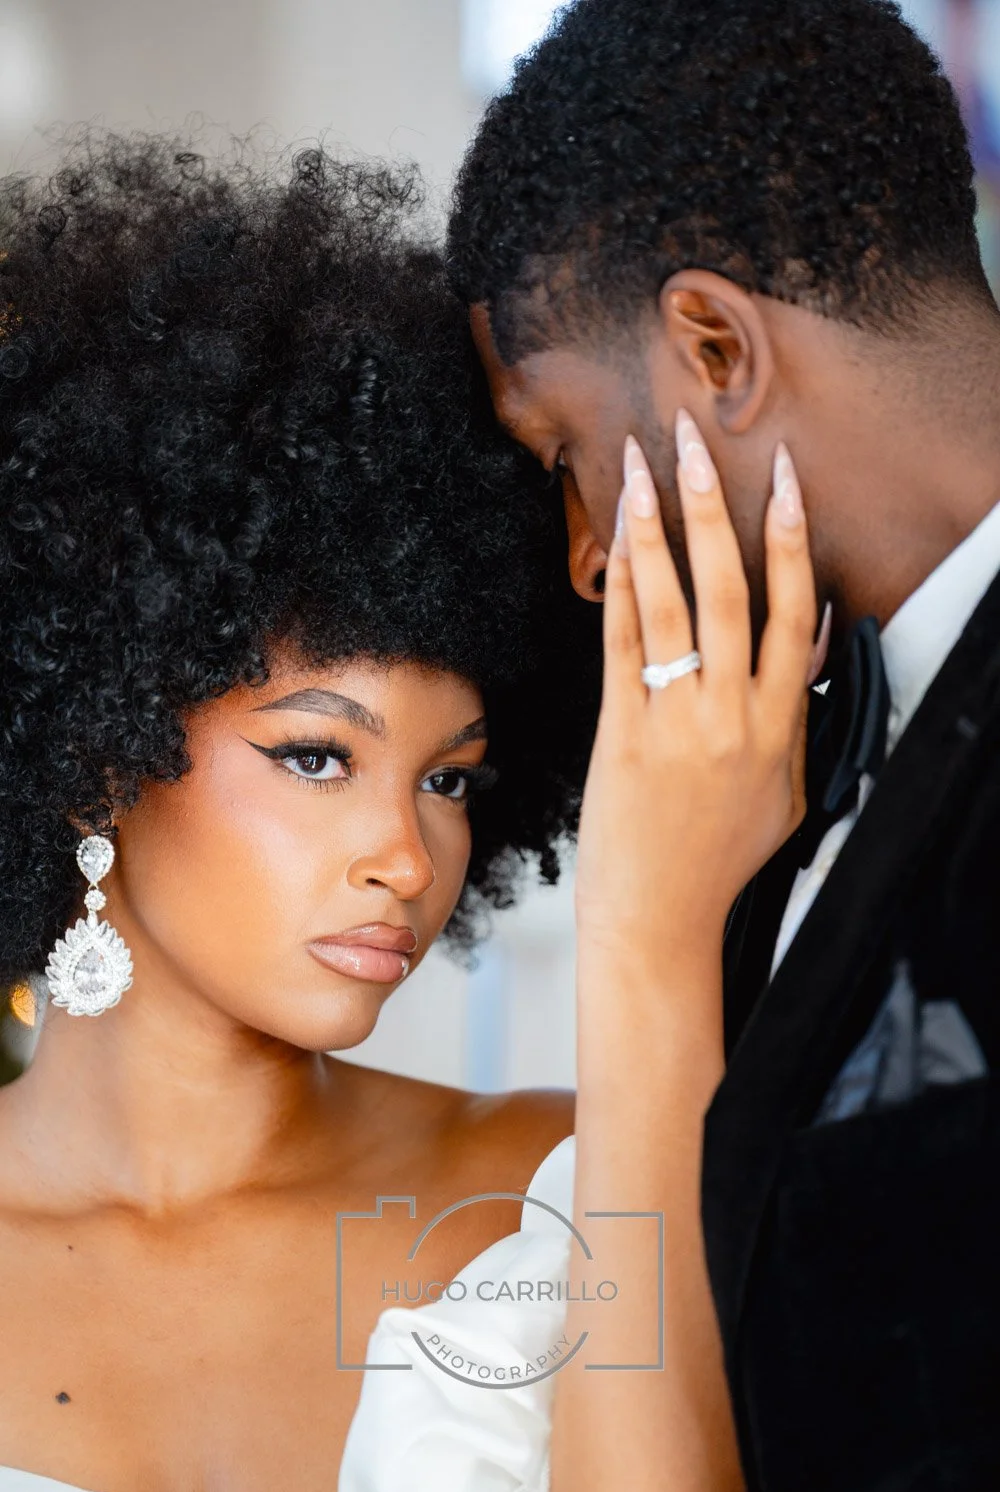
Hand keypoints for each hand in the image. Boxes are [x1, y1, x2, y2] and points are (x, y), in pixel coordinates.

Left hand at [575, 410, 818, 955]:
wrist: (660, 914)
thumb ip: (799, 716)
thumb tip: (815, 640)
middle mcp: (731, 715)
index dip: (791, 538)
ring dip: (657, 529)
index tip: (786, 477)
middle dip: (717, 506)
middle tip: (701, 439)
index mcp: (780, 727)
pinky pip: (621, 646)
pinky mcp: (622, 731)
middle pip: (732, 590)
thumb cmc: (723, 857)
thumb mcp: (786, 792)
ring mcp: (674, 722)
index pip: (795, 613)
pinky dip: (619, 591)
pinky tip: (615, 545)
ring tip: (644, 465)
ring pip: (671, 605)